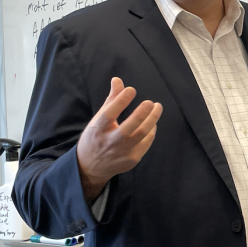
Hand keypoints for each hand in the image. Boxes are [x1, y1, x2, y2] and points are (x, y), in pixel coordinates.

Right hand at [77, 77, 162, 201]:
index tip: (131, 90)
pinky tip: (152, 122)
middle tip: (151, 102)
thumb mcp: (98, 119)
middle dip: (141, 113)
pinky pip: (146, 142)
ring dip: (152, 119)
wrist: (91, 167)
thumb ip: (111, 100)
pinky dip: (151, 130)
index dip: (120, 101)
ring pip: (142, 135)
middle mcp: (109, 142)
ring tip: (157, 107)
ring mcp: (121, 152)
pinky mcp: (132, 159)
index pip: (109, 114)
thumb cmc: (97, 136)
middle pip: (128, 128)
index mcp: (98, 129)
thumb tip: (117, 79)